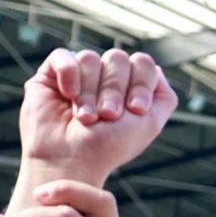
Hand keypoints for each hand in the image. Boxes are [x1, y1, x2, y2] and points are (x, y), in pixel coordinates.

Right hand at [12, 48, 175, 192]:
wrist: (71, 160)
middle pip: (117, 57)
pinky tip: (68, 95)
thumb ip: (164, 96)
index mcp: (128, 87)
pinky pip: (62, 56)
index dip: (141, 83)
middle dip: (114, 90)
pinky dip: (69, 74)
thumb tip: (156, 69)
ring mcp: (78, 75)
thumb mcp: (150, 123)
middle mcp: (103, 78)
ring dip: (90, 92)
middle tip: (108, 116)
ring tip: (86, 117)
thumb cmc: (109, 147)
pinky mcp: (50, 75)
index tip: (135, 110)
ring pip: (90, 58)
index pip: (142, 63)